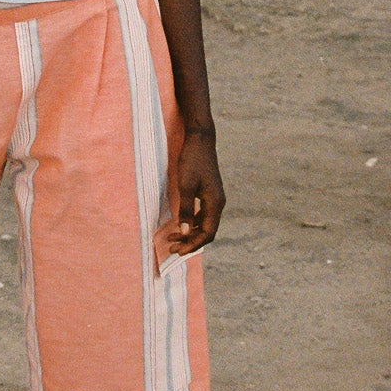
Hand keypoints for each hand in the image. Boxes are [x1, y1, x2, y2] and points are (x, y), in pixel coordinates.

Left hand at [167, 128, 224, 255]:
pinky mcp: (209, 193)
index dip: (193, 245)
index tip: (177, 251)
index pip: (208, 233)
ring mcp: (215, 198)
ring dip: (190, 233)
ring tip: (173, 238)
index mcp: (215, 203)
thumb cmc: (192, 161)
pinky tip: (181, 225)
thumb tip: (186, 233)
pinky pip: (203, 215)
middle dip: (190, 242)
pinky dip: (192, 223)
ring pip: (205, 224)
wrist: (200, 140)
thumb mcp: (185, 185)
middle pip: (207, 231)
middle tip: (172, 248)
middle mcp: (218, 203)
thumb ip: (186, 210)